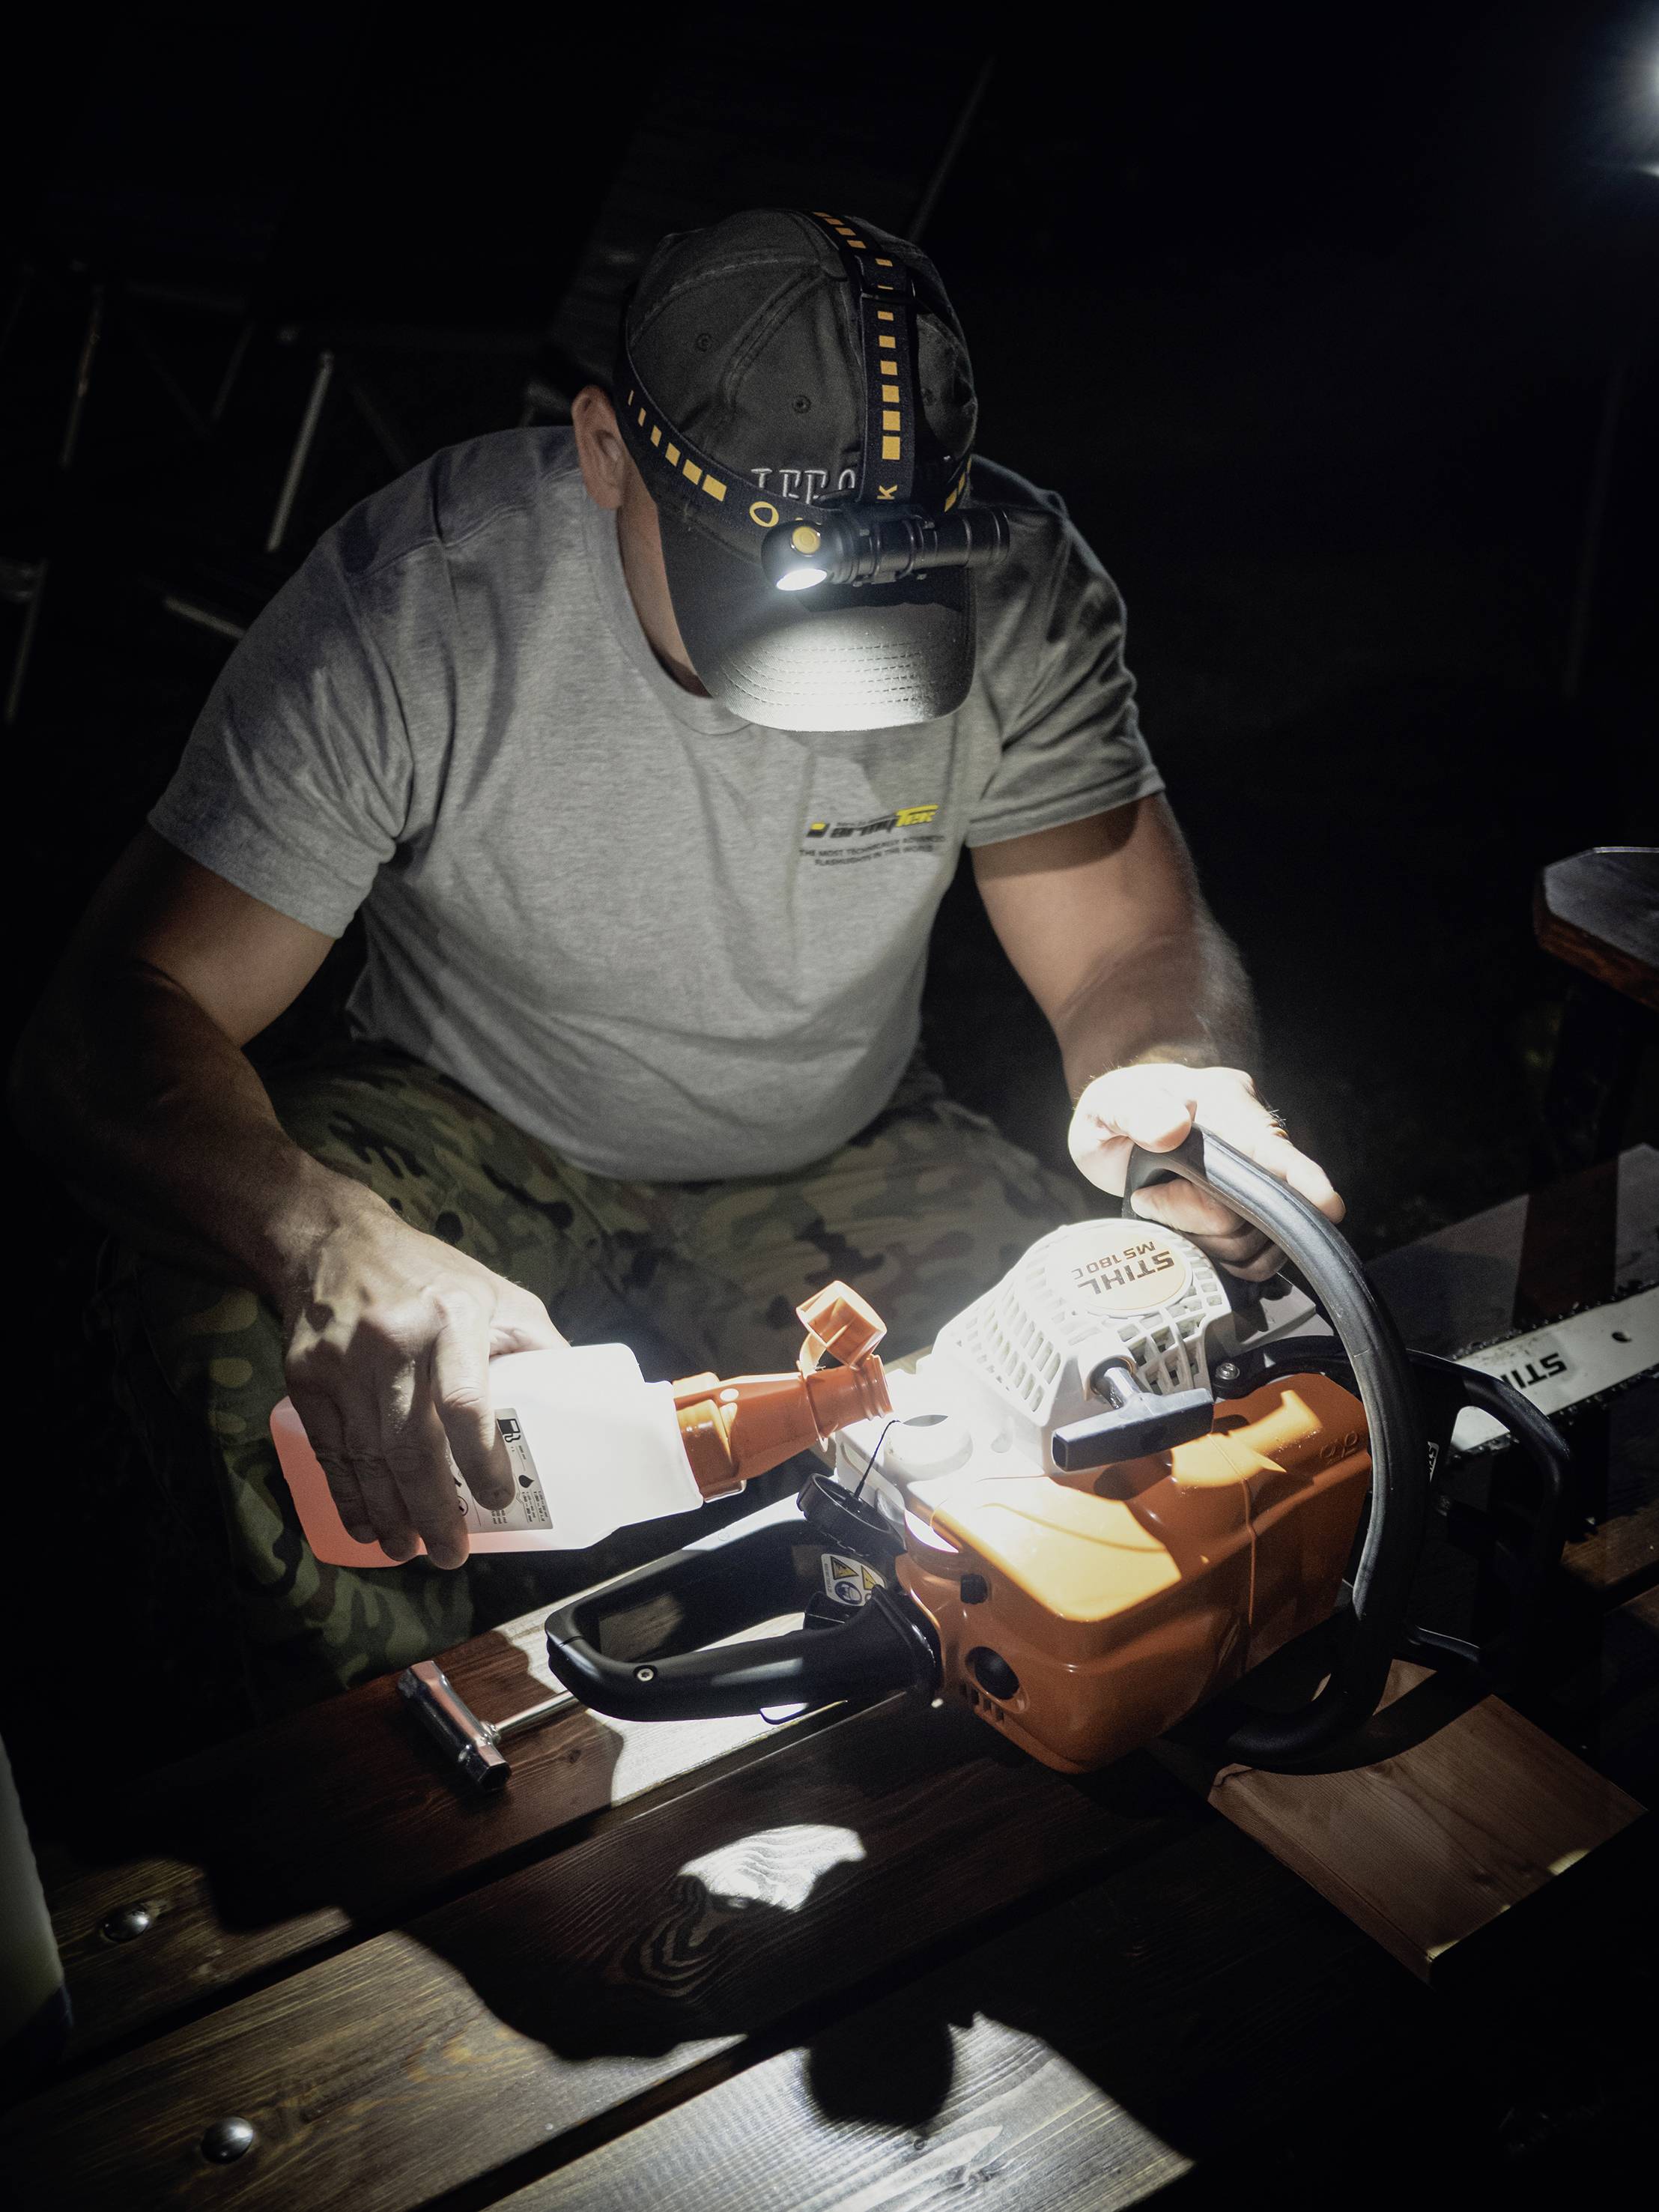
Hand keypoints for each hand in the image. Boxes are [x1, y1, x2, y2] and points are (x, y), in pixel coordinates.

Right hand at [278, 1200, 565, 1566]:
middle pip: (411, 1443)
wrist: (334, 1242)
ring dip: (390, 1514)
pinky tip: (369, 1525)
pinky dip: (349, 1495)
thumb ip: (538, 1346)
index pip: (465, 1399)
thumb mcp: (498, 1294)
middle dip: (433, 1509)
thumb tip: (581, 1404)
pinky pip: (329, 1450)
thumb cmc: (433, 1276)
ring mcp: (343, 1360)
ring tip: (412, 1551)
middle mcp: (395, 1339)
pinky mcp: (305, 1376)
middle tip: (452, 1554)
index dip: (482, 1458)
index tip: (499, 1500)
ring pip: (367, 1456)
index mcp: (455, 1316)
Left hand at [1067, 1063, 1342, 1280]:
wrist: (1119, 1128)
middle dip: (1198, 1218)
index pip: (1271, 1145)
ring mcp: (1256, 1178)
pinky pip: (1254, 1255)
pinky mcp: (1251, 1210)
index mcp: (1224, 1103)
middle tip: (1149, 1198)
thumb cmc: (1115, 1110)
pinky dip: (1218, 1256)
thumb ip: (1134, 1111)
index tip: (1327, 1205)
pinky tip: (1184, 1232)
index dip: (1301, 1178)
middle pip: (1252, 1209)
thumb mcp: (1111, 1104)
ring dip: (1202, 1239)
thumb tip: (1173, 1127)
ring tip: (1159, 1206)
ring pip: (1254, 1240)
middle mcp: (1252, 1139)